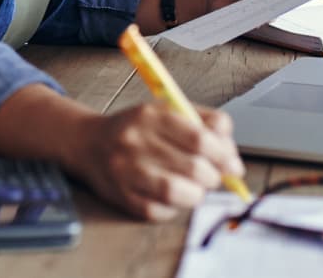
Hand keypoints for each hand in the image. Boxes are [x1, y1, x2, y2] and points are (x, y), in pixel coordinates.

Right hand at [65, 102, 244, 220]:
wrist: (89, 143)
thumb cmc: (137, 128)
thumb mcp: (168, 110)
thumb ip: (204, 122)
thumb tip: (232, 154)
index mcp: (151, 115)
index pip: (200, 138)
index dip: (224, 154)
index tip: (233, 164)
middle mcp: (136, 141)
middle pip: (194, 168)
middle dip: (214, 177)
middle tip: (213, 176)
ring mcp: (127, 171)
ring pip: (179, 193)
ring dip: (197, 194)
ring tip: (196, 187)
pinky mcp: (122, 197)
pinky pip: (161, 212)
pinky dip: (175, 207)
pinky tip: (173, 196)